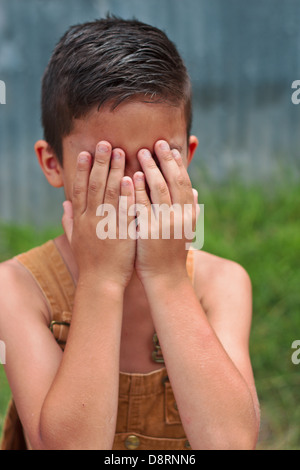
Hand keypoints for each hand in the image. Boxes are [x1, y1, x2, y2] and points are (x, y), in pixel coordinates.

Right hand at [62, 141, 135, 288]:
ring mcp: (105, 225)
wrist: (100, 283)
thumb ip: (68, 221)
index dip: (81, 170)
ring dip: (113, 171)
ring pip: (108, 193)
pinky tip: (132, 177)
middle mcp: (90, 219)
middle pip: (93, 185)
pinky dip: (127, 192)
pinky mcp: (121, 233)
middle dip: (98, 163)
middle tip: (104, 143)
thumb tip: (64, 205)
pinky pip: (124, 209)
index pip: (79, 189)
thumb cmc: (90, 262)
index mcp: (80, 220)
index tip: (85, 152)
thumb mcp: (74, 240)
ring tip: (119, 152)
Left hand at [133, 140, 197, 284]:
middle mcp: (181, 216)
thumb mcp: (187, 230)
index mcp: (189, 213)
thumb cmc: (173, 253)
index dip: (177, 164)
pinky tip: (132, 176)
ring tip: (141, 152)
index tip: (170, 148)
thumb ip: (191, 209)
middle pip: (173, 181)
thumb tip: (194, 190)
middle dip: (165, 160)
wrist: (166, 278)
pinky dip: (139, 190)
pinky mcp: (150, 231)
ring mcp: (166, 223)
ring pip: (159, 189)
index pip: (184, 182)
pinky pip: (143, 206)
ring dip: (151, 169)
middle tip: (156, 143)